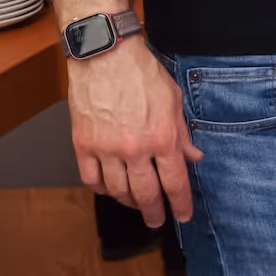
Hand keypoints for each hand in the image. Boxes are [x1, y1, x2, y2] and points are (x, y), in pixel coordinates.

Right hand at [67, 38, 202, 226]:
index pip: (175, 182)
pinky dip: (101, 188)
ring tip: (136, 203)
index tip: (183, 215)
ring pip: (117, 191)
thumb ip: (183, 133)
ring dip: (128, 202)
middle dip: (154, 212)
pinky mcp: (83, 145)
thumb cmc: (142, 73)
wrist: (106, 56)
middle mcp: (135, 149)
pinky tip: (109, 188)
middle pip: (146, 194)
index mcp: (162, 138)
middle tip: (157, 220)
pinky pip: (91, 179)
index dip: (181, 203)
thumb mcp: (174, 100)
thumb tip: (193, 157)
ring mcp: (106, 149)